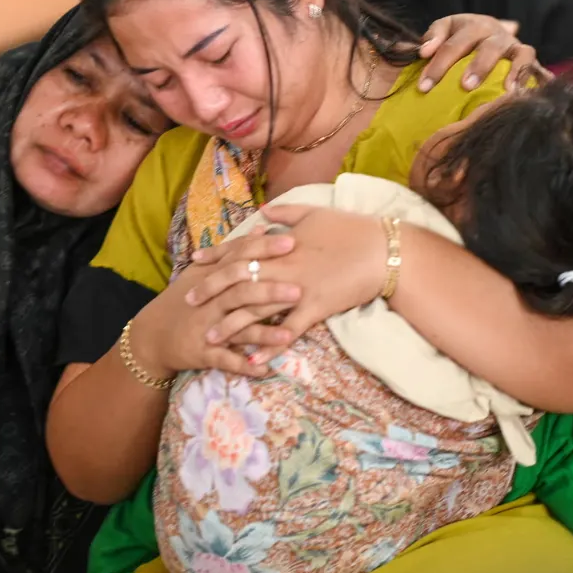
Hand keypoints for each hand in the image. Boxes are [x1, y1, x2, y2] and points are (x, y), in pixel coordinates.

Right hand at [130, 231, 301, 379]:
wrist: (152, 335)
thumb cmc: (184, 299)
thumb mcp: (204, 271)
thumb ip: (234, 251)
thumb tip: (264, 228)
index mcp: (212, 277)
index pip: (239, 259)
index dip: (264, 250)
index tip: (292, 243)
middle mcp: (210, 301)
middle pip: (240, 292)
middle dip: (269, 291)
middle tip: (299, 290)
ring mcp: (206, 327)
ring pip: (237, 328)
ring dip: (263, 333)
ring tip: (290, 333)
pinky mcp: (203, 353)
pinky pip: (225, 361)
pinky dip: (244, 365)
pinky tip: (265, 369)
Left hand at [188, 205, 386, 361]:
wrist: (383, 251)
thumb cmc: (351, 229)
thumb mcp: (315, 212)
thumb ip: (286, 212)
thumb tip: (264, 211)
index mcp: (281, 243)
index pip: (240, 249)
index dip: (216, 256)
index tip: (195, 262)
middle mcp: (282, 267)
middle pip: (238, 280)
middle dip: (211, 291)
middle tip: (189, 302)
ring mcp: (297, 290)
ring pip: (256, 310)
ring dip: (231, 326)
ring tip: (209, 338)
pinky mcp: (314, 310)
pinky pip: (286, 332)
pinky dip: (269, 347)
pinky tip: (252, 361)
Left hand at [417, 14, 540, 92]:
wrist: (488, 33)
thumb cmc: (459, 38)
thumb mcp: (444, 31)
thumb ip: (432, 38)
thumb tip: (423, 52)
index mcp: (472, 25)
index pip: (453, 44)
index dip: (438, 65)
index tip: (424, 87)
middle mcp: (496, 32)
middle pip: (488, 47)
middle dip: (478, 66)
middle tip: (466, 86)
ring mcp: (514, 45)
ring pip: (519, 53)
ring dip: (513, 71)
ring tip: (507, 90)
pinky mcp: (527, 58)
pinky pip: (534, 65)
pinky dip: (529, 76)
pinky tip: (520, 93)